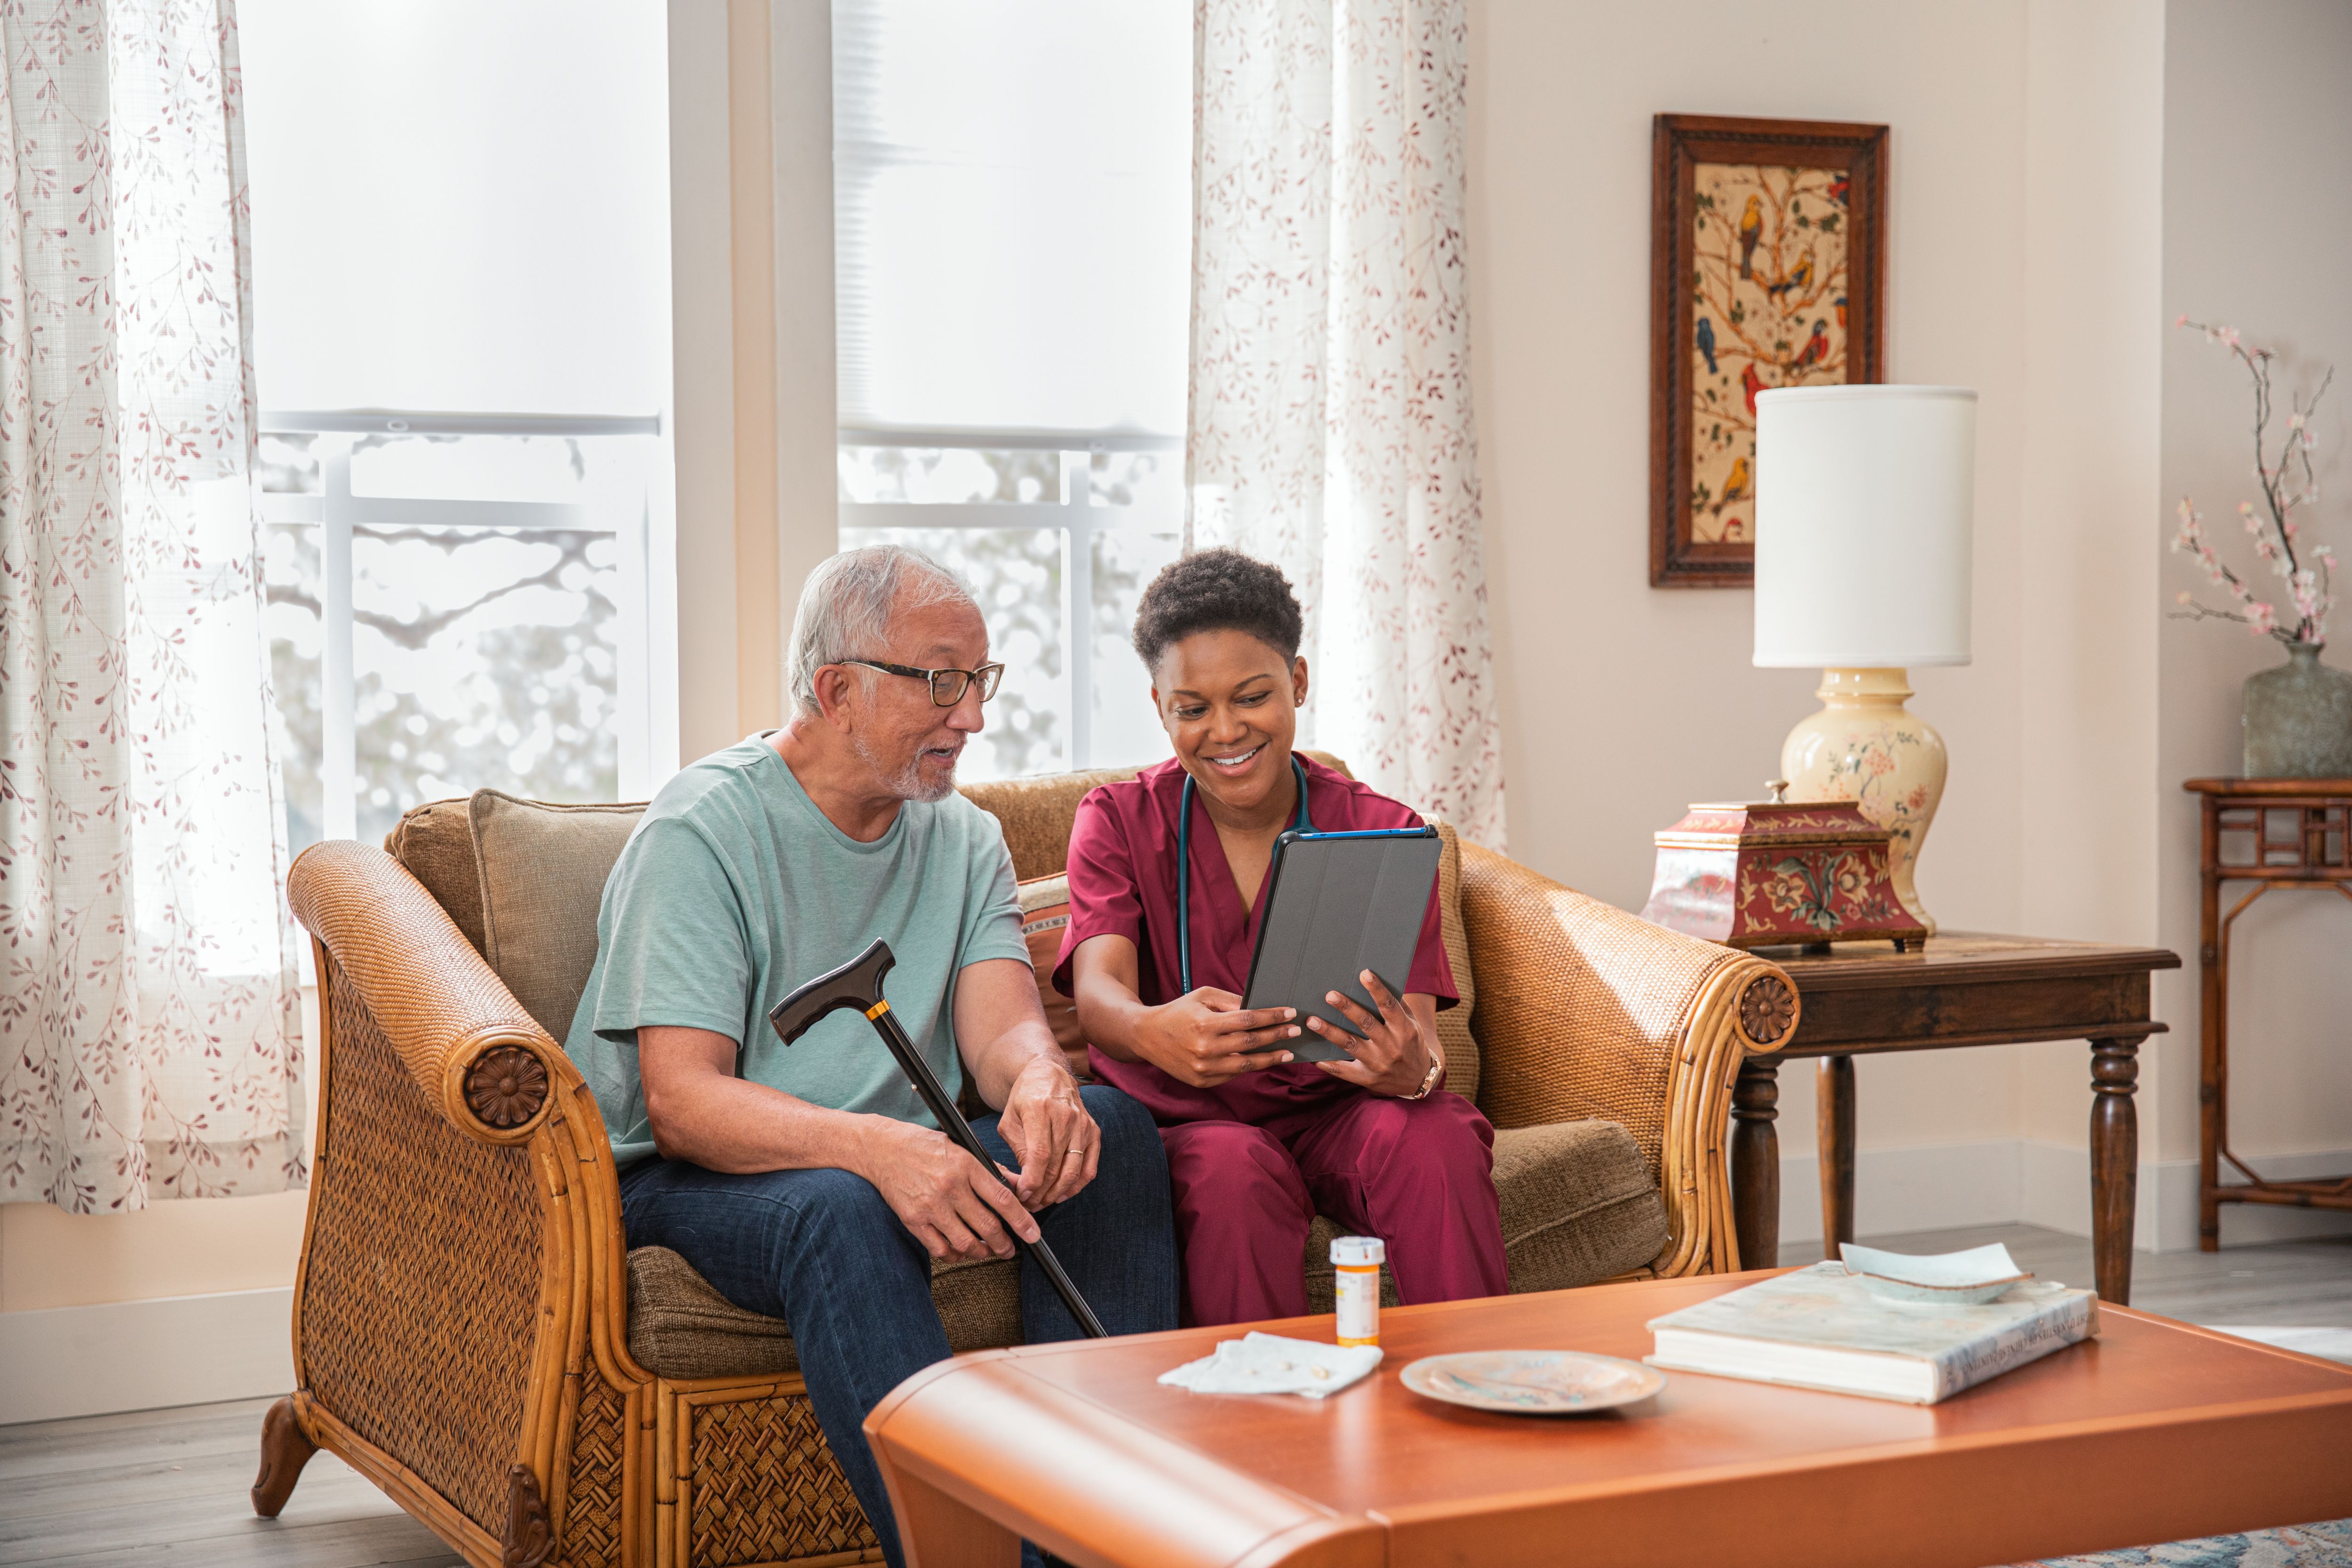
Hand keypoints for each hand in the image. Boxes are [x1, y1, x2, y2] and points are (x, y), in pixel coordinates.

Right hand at [854, 1117, 1039, 1261]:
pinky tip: (961, 1251)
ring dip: (982, 1252)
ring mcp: (930, 1206)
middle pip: (987, 1225)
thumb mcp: (961, 1148)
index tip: (1033, 1235)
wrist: (882, 1148)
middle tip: (1010, 1249)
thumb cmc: (924, 1146)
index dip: (1022, 1221)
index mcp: (965, 1164)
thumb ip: (990, 1169)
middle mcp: (949, 1186)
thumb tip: (1020, 1187)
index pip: (1002, 1198)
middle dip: (1004, 1244)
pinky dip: (955, 1255)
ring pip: (966, 1242)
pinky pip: (940, 1248)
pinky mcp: (913, 1220)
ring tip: (987, 1251)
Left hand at [994, 1057, 1099, 1208]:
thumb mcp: (1009, 1119)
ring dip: (1057, 1193)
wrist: (1049, 1075)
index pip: (1040, 1154)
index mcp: (1040, 1109)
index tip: (1023, 1194)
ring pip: (1073, 1170)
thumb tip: (1025, 1182)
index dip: (1032, 1180)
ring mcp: (1083, 1124)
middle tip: (1029, 1204)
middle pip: (1056, 1166)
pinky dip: (1077, 1185)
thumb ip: (1017, 1149)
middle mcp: (1065, 1116)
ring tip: (1043, 1202)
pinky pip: (1089, 1167)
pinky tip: (1063, 1194)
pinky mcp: (1093, 1131)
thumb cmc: (1024, 1098)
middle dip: (1041, 1192)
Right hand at [1131, 988, 1300, 1088]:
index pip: (1247, 1020)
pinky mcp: (1202, 1081)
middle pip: (1250, 1043)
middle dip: (1276, 1036)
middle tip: (1295, 1031)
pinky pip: (1232, 1074)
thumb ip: (1230, 1000)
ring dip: (1270, 1058)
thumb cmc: (1177, 1012)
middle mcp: (1204, 1048)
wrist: (1146, 1036)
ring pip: (1246, 1064)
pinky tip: (1262, 1060)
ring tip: (1287, 1052)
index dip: (1271, 1017)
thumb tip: (1258, 1006)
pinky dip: (1249, 1067)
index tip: (1290, 1013)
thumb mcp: (1202, 996)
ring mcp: (1203, 1068)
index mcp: (1205, 1023)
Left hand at [1310, 971, 1437, 1097]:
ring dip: (1330, 1032)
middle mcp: (1392, 1046)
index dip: (1377, 989)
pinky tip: (1313, 1056)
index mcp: (1405, 1030)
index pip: (1389, 1006)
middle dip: (1347, 1008)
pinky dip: (1328, 1064)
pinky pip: (1344, 1071)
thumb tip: (1378, 983)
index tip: (1364, 973)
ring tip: (1312, 1021)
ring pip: (1350, 1045)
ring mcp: (1379, 1064)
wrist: (1419, 1080)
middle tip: (1330, 995)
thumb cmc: (1412, 1044)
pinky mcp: (1368, 1078)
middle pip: (1366, 1023)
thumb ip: (1398, 1006)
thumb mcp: (1412, 1025)